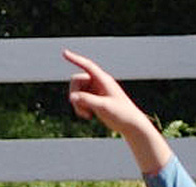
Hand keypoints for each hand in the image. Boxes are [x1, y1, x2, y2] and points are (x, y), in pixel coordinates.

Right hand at [61, 49, 173, 174]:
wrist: (130, 124)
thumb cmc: (121, 114)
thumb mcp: (103, 107)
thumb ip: (87, 101)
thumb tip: (71, 97)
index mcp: (104, 80)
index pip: (87, 66)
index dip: (75, 59)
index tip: (64, 53)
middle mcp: (99, 83)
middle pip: (76, 81)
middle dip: (75, 95)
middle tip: (80, 109)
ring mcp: (96, 91)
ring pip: (76, 92)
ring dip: (77, 104)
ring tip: (87, 115)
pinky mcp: (94, 99)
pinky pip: (79, 99)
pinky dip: (80, 108)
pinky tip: (89, 116)